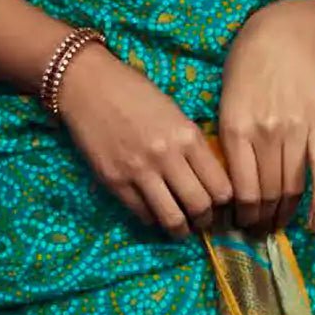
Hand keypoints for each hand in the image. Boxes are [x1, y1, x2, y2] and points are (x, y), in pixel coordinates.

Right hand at [57, 44, 234, 239]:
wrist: (89, 85)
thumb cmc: (134, 92)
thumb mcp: (174, 111)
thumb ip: (191, 143)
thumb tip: (208, 177)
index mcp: (188, 135)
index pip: (221, 186)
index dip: (225, 201)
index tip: (222, 203)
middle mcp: (167, 156)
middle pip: (200, 206)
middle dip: (206, 219)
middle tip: (203, 219)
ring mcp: (139, 171)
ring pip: (172, 218)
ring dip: (181, 229)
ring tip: (181, 227)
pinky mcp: (115, 181)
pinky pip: (142, 214)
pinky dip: (152, 217)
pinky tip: (154, 211)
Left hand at [217, 1, 314, 235]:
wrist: (285, 33)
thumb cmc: (246, 64)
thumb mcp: (224, 100)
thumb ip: (226, 139)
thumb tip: (227, 184)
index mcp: (235, 129)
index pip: (240, 189)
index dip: (241, 215)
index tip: (238, 224)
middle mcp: (266, 134)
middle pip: (267, 194)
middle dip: (261, 220)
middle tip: (257, 231)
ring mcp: (296, 131)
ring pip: (292, 188)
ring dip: (285, 215)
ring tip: (277, 227)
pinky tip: (314, 224)